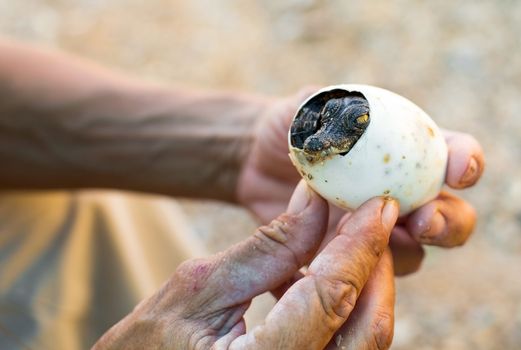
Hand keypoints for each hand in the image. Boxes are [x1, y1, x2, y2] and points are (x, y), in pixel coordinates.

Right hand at [94, 183, 398, 348]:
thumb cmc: (145, 345)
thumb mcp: (198, 287)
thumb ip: (266, 249)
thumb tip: (316, 202)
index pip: (330, 298)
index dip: (360, 245)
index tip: (379, 204)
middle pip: (367, 329)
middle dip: (377, 266)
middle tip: (376, 218)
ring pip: (364, 341)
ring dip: (368, 285)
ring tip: (358, 239)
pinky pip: (344, 347)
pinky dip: (348, 308)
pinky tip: (334, 274)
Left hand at [237, 88, 484, 274]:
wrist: (256, 162)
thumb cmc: (290, 128)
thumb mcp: (305, 109)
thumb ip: (330, 107)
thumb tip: (349, 115)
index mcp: (405, 151)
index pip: (451, 154)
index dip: (466, 161)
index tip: (458, 169)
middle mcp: (401, 191)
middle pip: (451, 215)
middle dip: (449, 221)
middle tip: (423, 220)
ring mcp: (377, 227)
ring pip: (416, 250)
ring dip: (408, 249)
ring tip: (378, 239)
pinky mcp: (351, 254)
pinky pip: (372, 272)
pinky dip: (366, 269)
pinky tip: (343, 260)